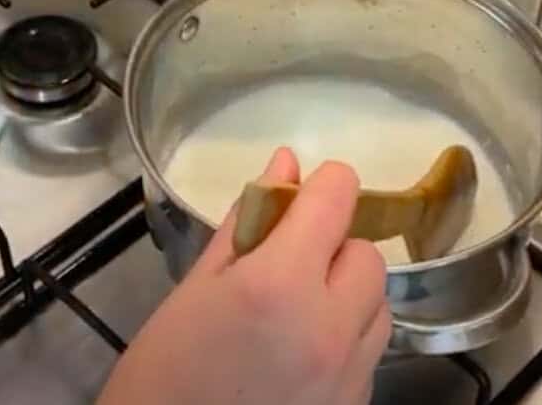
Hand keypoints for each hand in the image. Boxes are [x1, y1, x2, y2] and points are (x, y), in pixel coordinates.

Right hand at [97, 149, 390, 404]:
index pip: (336, 201)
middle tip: (288, 264)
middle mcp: (329, 327)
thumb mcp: (195, 288)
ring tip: (296, 314)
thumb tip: (284, 166)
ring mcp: (348, 374)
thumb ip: (249, 223)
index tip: (306, 194)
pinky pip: (370, 352)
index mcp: (279, 284)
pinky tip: (301, 353)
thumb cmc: (162, 373)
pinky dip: (347, 339)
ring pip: (379, 305)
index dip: (325, 184)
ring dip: (348, 295)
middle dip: (334, 248)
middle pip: (367, 256)